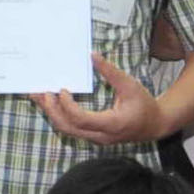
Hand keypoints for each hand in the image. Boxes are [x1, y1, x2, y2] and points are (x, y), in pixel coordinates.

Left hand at [36, 56, 167, 148]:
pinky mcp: (92, 136)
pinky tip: (51, 103)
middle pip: (67, 128)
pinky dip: (59, 115)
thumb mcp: (131, 86)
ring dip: (52, 113)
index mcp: (112, 124)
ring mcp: (95, 138)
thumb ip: (111, 72)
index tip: (62, 89)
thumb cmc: (144, 105)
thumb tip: (93, 55)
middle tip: (41, 92)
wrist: (155, 125)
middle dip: (51, 111)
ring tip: (39, 96)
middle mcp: (100, 136)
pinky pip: (71, 128)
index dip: (67, 105)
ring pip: (67, 130)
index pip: (81, 119)